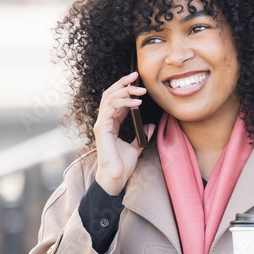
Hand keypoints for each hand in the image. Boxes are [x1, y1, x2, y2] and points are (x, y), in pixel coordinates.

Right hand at [94, 71, 155, 194]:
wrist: (116, 178)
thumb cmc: (123, 165)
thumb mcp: (137, 146)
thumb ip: (142, 134)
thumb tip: (151, 125)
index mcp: (111, 123)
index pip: (115, 99)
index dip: (125, 88)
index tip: (137, 80)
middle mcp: (104, 121)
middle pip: (110, 94)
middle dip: (122, 83)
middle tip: (136, 75)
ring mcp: (101, 124)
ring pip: (109, 98)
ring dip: (125, 91)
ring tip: (140, 91)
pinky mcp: (102, 129)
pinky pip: (111, 109)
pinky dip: (124, 103)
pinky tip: (137, 103)